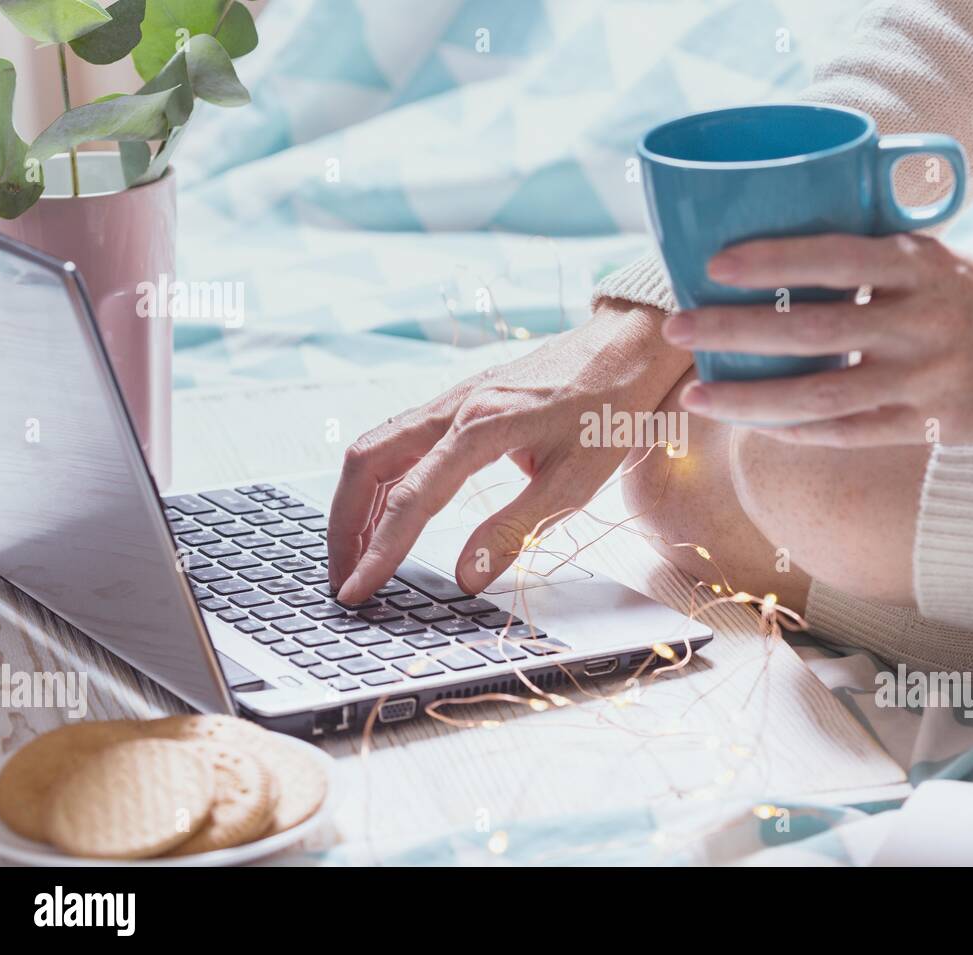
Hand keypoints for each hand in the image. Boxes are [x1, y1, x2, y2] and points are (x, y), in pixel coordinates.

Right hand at [327, 300, 690, 603]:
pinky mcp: (461, 399)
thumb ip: (515, 530)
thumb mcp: (576, 482)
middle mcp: (455, 407)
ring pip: (377, 447)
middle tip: (342, 577)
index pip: (412, 499)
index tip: (358, 592)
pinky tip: (384, 506)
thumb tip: (465, 577)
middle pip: (368, 463)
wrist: (630, 345)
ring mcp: (453, 398)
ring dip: (355, 500)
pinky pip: (399, 437)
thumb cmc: (612, 409)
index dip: (379, 551)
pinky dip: (379, 477)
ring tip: (354, 551)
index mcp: (482, 428)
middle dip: (345, 525)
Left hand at [660, 234, 972, 446]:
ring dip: (750, 397)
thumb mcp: (941, 260)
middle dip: (733, 328)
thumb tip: (787, 252)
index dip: (771, 259)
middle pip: (811, 328)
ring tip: (699, 394)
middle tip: (677, 325)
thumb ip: (877, 258)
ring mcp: (928, 376)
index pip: (835, 254)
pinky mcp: (933, 424)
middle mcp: (923, 318)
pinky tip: (757, 424)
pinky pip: (849, 432)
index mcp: (921, 265)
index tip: (713, 265)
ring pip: (820, 394)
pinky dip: (798, 429)